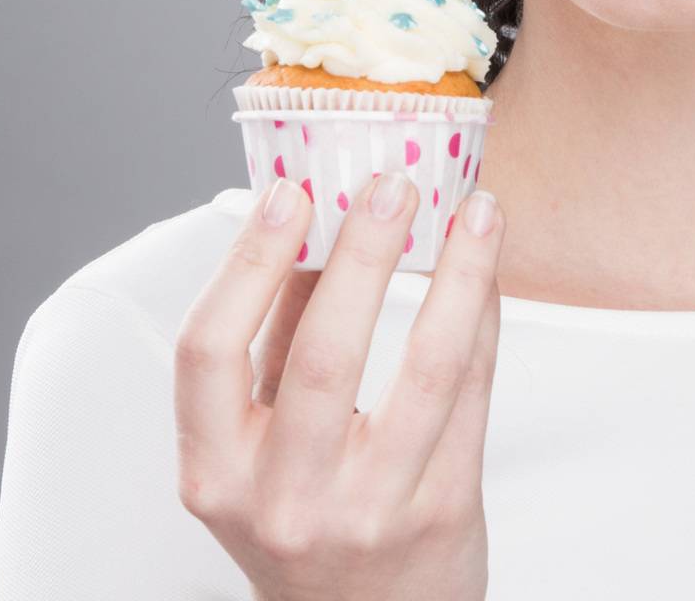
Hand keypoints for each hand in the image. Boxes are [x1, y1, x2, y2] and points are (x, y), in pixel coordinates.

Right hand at [173, 168, 504, 600]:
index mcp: (216, 472)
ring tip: (475, 208)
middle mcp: (285, 498)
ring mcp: (370, 509)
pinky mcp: (444, 509)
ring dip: (457, 272)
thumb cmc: (307, 512)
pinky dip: (483, 315)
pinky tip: (486, 267)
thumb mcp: (258, 443)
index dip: (247, 262)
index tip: (290, 191)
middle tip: (394, 181)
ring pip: (426, 368)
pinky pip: (473, 390)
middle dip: (364, 253)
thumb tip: (311, 215)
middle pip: (324, 354)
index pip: (207, 352)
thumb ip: (276, 337)